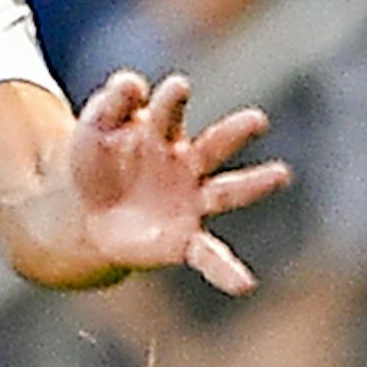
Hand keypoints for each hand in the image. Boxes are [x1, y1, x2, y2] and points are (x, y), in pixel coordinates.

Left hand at [66, 71, 291, 294]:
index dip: (171, 98)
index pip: (169, 109)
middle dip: (234, 133)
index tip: (176, 89)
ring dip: (253, 185)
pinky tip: (245, 284)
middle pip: (214, 145)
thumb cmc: (96, 163)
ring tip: (281, 174)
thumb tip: (132, 82)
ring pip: (226, 191)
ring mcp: (190, 201)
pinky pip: (209, 256)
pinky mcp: (184, 239)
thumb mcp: (93, 129)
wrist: (85, 215)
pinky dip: (227, 270)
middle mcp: (186, 163)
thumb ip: (109, 104)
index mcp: (162, 131)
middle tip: (257, 120)